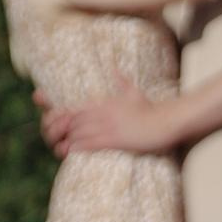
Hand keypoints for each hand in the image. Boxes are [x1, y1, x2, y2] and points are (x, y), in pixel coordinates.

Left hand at [42, 92, 187, 158]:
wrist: (165, 121)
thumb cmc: (150, 108)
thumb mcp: (134, 91)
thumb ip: (121, 81)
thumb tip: (115, 68)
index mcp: (105, 103)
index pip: (77, 108)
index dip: (63, 116)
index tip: (57, 124)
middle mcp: (104, 113)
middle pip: (74, 121)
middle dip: (63, 131)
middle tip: (55, 141)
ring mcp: (109, 126)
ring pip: (79, 133)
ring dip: (68, 142)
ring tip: (60, 150)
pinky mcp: (115, 139)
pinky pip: (90, 144)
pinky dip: (78, 148)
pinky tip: (71, 153)